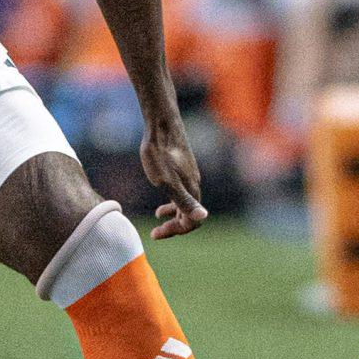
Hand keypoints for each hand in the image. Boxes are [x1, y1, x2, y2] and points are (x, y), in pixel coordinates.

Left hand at [139, 118, 205, 239]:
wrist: (161, 124)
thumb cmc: (160, 152)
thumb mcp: (166, 180)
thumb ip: (183, 200)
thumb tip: (203, 218)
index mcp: (191, 190)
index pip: (191, 221)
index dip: (175, 231)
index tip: (156, 233)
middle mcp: (194, 184)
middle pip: (190, 214)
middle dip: (174, 226)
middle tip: (156, 233)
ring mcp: (189, 175)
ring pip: (186, 202)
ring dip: (173, 215)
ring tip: (158, 218)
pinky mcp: (182, 167)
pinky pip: (182, 191)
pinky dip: (172, 201)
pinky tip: (161, 196)